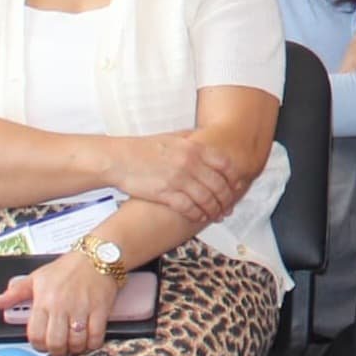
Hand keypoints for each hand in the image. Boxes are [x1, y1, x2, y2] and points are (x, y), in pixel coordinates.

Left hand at [0, 250, 122, 355]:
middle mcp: (61, 306)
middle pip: (55, 342)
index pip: (35, 334)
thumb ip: (15, 292)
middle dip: (56, 351)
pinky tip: (90, 340)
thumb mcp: (37, 277)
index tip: (43, 344)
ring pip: (75, 342)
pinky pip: (96, 336)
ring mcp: (81, 308)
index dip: (38, 345)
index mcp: (43, 300)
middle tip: (59, 348)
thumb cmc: (68, 267)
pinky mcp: (100, 309)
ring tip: (74, 344)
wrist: (98, 255)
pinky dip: (92, 344)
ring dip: (75, 349)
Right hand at [104, 131, 240, 224]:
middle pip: (219, 185)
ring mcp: (178, 179)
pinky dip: (197, 214)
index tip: (238, 186)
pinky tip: (199, 218)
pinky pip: (188, 208)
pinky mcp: (165, 194)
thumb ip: (191, 138)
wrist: (118, 159)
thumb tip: (206, 137)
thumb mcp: (172, 137)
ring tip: (217, 215)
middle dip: (227, 199)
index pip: (225, 164)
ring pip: (206, 199)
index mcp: (194, 148)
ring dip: (214, 209)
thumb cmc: (144, 148)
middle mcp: (190, 163)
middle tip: (229, 207)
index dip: (234, 178)